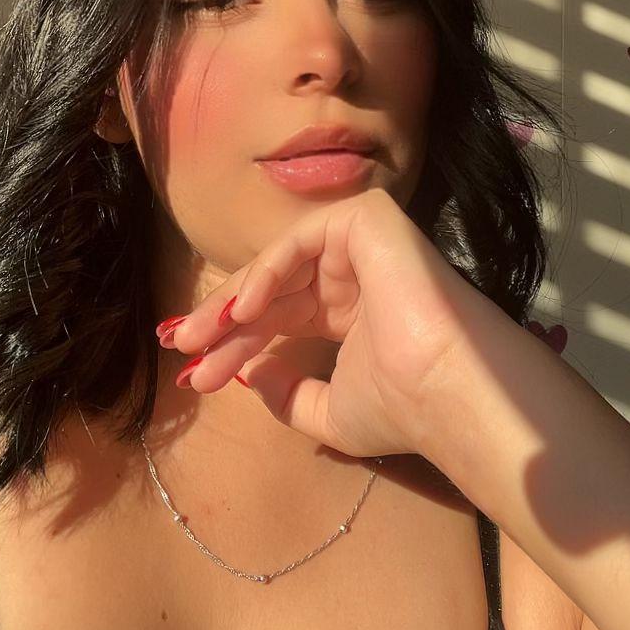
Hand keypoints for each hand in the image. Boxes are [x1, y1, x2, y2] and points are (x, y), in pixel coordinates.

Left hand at [160, 185, 491, 460]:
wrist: (446, 392)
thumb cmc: (401, 408)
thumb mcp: (330, 411)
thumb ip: (289, 395)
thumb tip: (251, 375)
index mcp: (350, 311)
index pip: (279, 318)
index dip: (234, 344)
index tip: (194, 375)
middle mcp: (354, 274)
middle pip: (271, 290)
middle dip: (223, 321)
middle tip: (183, 349)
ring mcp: (362, 242)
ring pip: (279, 264)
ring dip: (234, 301)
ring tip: (200, 337)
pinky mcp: (368, 219)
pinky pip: (302, 238)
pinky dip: (268, 270)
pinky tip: (242, 310)